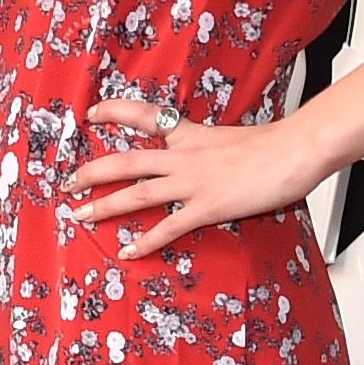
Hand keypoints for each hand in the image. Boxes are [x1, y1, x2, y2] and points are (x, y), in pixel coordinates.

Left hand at [64, 101, 326, 259]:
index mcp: (192, 135)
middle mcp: (184, 156)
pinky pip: (167, 227)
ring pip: (136, 193)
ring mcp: (192, 182)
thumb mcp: (235, 139)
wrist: (295, 150)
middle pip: (125, 161)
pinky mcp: (207, 206)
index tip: (92, 114)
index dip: (114, 113)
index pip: (145, 116)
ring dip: (104, 205)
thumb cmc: (275, 146)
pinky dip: (145, 241)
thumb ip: (213, 149)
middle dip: (91, 172)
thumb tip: (210, 158)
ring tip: (80, 214)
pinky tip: (127, 252)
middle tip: (68, 183)